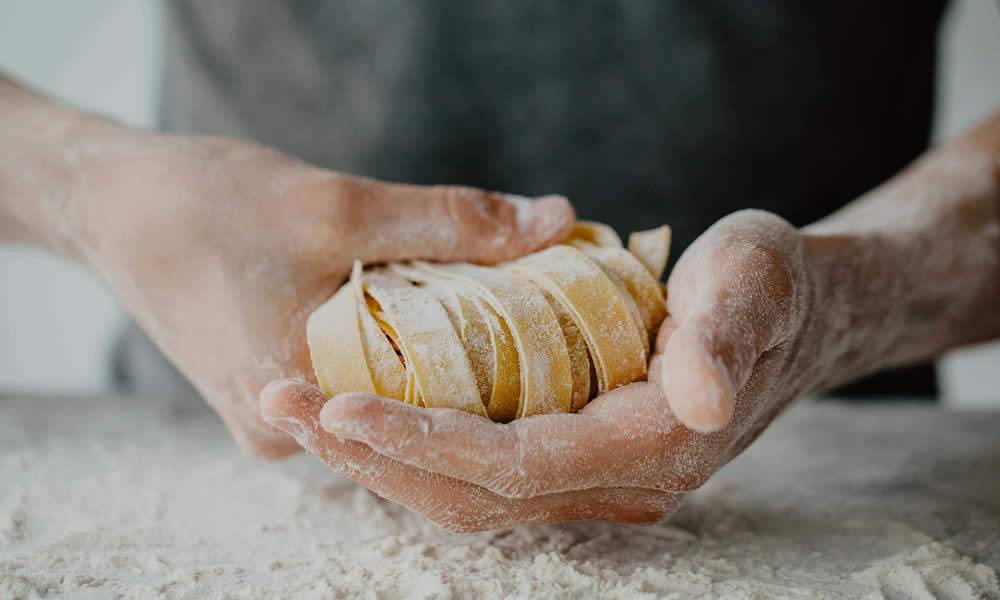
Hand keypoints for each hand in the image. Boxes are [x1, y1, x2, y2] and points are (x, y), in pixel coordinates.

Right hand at [68, 128, 572, 456]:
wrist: (116, 205)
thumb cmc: (205, 205)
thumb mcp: (337, 206)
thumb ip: (452, 221)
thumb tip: (558, 220)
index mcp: (291, 408)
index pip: (432, 418)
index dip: (513, 379)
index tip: (575, 337)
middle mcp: (288, 434)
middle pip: (416, 413)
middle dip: (489, 366)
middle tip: (559, 315)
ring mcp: (283, 418)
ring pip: (392, 397)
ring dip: (449, 354)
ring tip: (519, 310)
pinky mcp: (281, 392)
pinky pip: (365, 381)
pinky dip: (408, 346)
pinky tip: (456, 312)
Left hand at [261, 210, 829, 529]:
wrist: (795, 312)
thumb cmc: (772, 285)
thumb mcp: (756, 286)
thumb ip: (726, 337)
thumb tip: (698, 395)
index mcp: (650, 446)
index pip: (514, 465)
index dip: (423, 443)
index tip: (337, 407)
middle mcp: (619, 484)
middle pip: (472, 496)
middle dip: (373, 458)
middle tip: (282, 408)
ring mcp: (596, 479)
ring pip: (467, 494)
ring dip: (379, 459)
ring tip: (297, 413)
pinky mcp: (578, 457)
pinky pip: (482, 471)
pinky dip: (415, 448)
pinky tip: (363, 414)